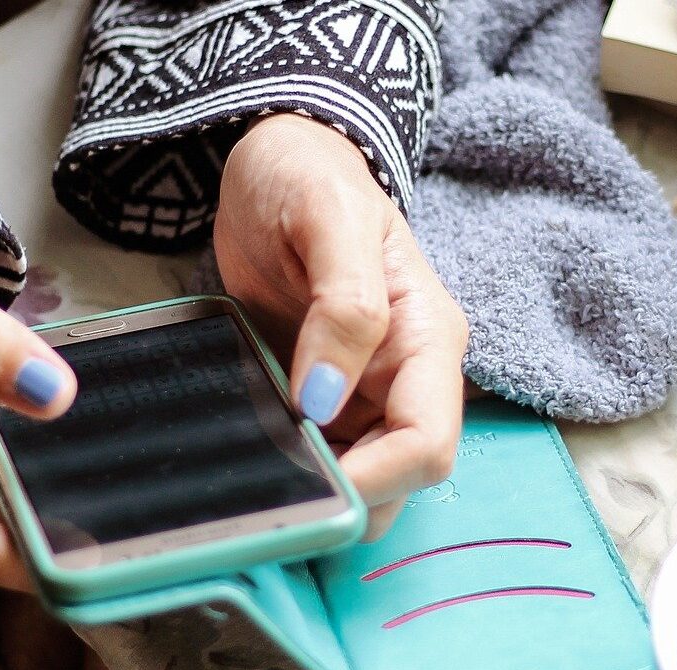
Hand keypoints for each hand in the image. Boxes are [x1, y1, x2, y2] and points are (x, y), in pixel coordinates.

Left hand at [217, 114, 469, 539]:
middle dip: (344, 499)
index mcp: (427, 339)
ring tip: (252, 470)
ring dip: (315, 494)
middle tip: (268, 484)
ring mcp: (368, 395)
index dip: (373, 476)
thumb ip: (343, 306)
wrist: (276, 163)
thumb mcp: (326, 218)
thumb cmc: (307, 175)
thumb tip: (326, 399)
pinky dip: (288, 473)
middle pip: (400, 483)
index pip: (427, 445)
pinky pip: (320, 460)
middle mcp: (408, 378)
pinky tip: (248, 457)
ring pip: (362, 485)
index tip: (304, 469)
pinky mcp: (327, 402)